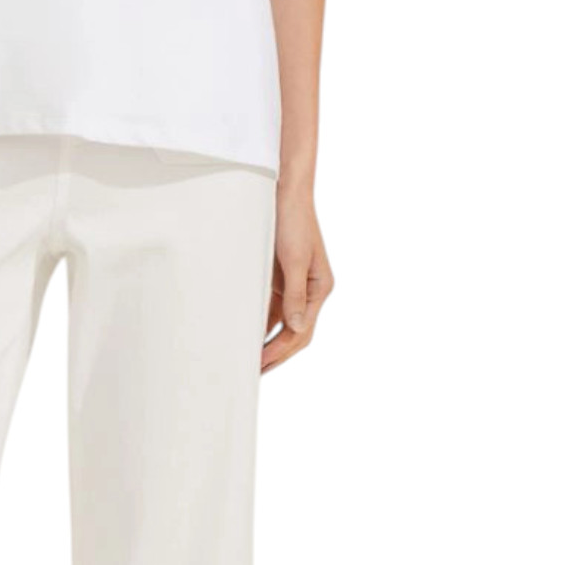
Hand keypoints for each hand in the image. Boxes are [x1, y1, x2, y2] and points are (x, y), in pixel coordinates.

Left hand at [262, 184, 333, 372]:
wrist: (285, 191)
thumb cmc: (292, 220)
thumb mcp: (293, 259)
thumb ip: (295, 295)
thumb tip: (295, 329)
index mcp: (319, 288)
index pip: (302, 331)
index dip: (281, 351)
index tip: (260, 364)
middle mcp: (310, 290)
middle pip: (295, 333)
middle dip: (276, 354)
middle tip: (253, 373)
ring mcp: (295, 285)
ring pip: (282, 323)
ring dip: (268, 342)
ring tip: (248, 360)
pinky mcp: (281, 278)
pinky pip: (271, 308)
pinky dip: (261, 323)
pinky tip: (246, 334)